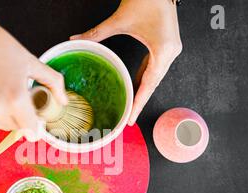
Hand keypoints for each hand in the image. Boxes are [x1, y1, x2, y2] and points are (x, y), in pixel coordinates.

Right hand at [0, 11, 67, 140]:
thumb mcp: (31, 62)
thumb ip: (53, 82)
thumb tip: (63, 100)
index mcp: (15, 99)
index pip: (32, 131)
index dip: (38, 124)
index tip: (38, 115)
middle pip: (19, 129)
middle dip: (24, 118)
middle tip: (23, 97)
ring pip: (3, 126)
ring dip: (10, 116)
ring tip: (8, 92)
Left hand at [71, 0, 181, 124]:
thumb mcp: (119, 20)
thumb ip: (96, 33)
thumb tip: (75, 40)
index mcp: (163, 50)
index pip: (149, 84)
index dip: (139, 103)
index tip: (132, 118)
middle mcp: (171, 52)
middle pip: (154, 83)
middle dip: (140, 100)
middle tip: (129, 117)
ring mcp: (171, 49)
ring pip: (155, 76)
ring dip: (143, 89)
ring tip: (132, 105)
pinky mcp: (167, 45)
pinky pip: (155, 66)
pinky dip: (145, 75)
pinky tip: (137, 84)